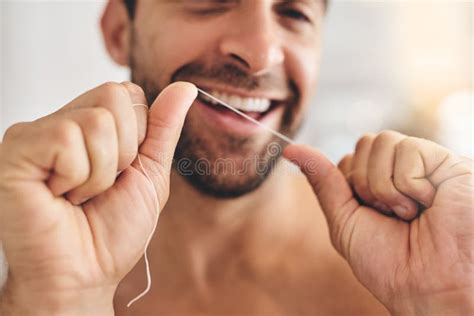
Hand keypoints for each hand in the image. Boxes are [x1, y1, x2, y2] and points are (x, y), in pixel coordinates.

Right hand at [0, 82, 196, 314]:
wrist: (86, 273)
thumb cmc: (112, 230)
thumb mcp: (151, 174)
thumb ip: (164, 128)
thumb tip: (185, 87)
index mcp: (93, 125)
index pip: (129, 93)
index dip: (138, 138)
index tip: (120, 174)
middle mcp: (65, 122)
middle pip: (116, 96)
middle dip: (123, 154)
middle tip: (97, 187)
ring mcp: (38, 133)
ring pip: (97, 120)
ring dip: (100, 172)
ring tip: (77, 195)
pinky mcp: (17, 147)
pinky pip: (67, 139)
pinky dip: (75, 177)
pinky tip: (57, 195)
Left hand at [284, 131, 472, 314]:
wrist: (426, 286)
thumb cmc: (388, 262)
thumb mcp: (343, 220)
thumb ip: (322, 181)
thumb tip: (290, 150)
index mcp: (381, 182)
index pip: (349, 159)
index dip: (351, 187)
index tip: (368, 214)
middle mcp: (403, 169)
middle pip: (364, 143)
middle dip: (365, 185)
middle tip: (390, 216)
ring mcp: (425, 164)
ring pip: (382, 142)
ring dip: (386, 188)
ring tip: (410, 213)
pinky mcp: (448, 163)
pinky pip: (408, 149)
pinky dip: (409, 185)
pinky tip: (428, 205)